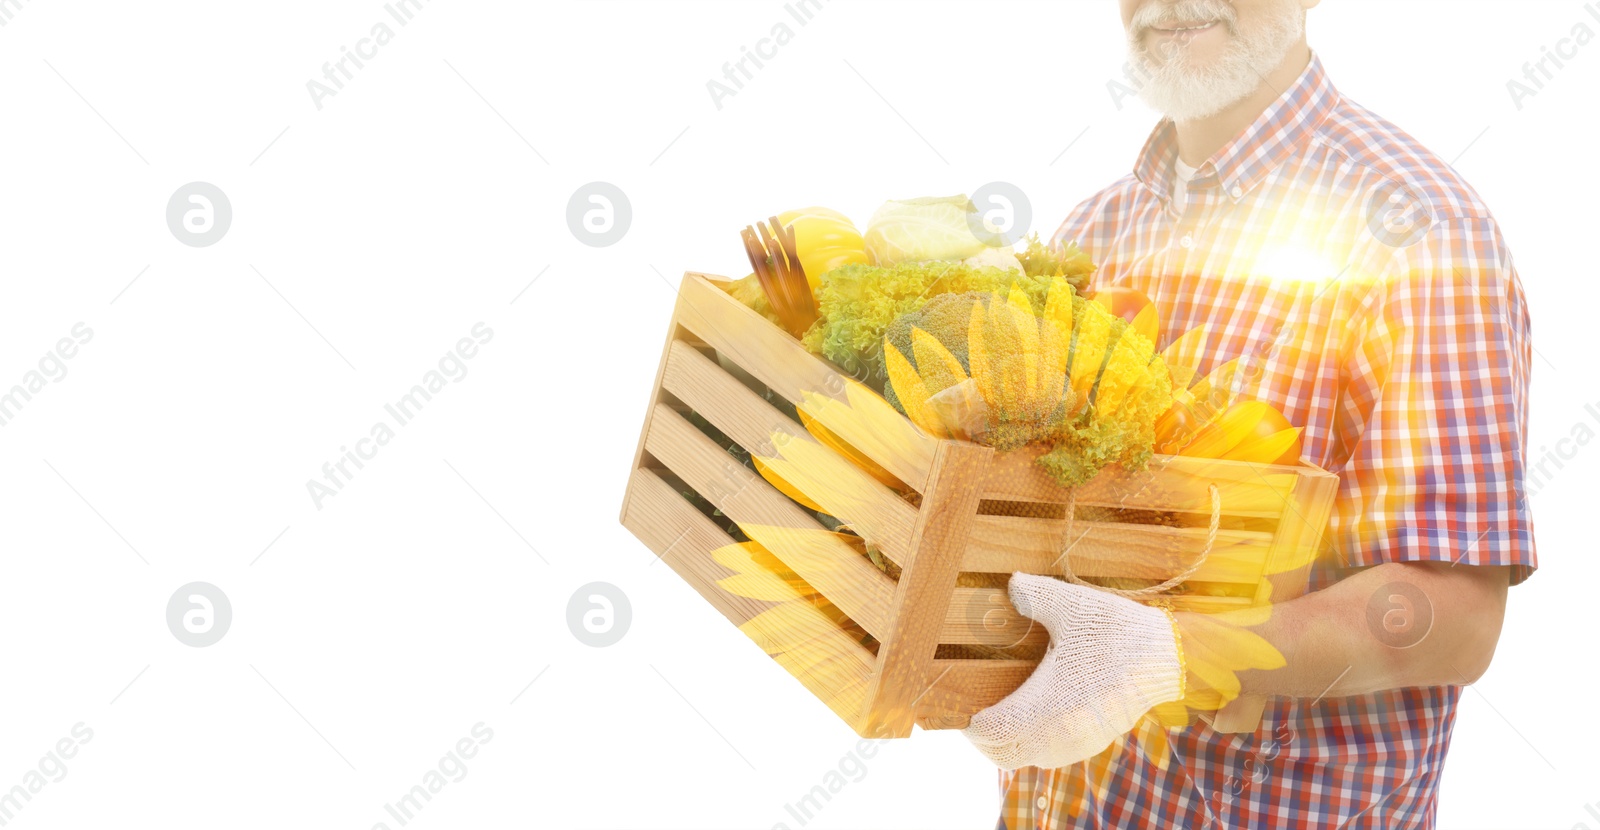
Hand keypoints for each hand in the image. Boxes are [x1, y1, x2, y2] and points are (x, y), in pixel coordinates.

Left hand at [961, 572, 1184, 768]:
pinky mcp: (1092, 742)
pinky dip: (1031, 742)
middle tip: (974, 710)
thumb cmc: (1118, 633)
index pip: (991, 733)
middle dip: (984, 737)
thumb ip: (1034, 595)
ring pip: (1026, 758)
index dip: (968, 724)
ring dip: (1007, 742)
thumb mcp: (1072, 607)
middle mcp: (1058, 733)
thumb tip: (1011, 584)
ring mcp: (1077, 743)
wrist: (1169, 658)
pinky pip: (1049, 755)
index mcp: (1045, 706)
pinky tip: (1032, 713)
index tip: (959, 706)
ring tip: (999, 711)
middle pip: (1002, 755)